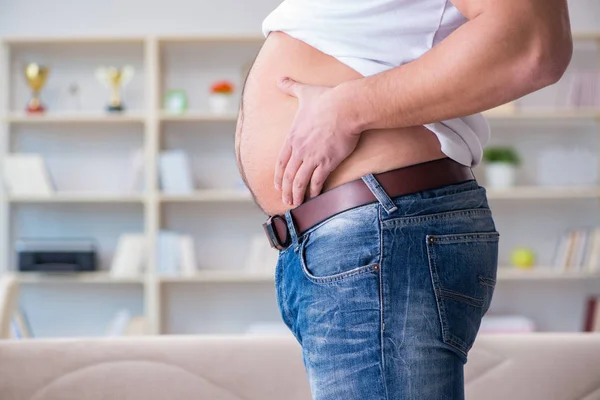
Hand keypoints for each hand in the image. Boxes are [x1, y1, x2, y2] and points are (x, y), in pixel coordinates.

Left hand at [274, 77, 360, 206]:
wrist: (346, 107)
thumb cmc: (327, 99)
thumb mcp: (304, 92)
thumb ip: (291, 86)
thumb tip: (280, 78)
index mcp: (293, 136)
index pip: (281, 161)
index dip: (278, 175)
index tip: (277, 185)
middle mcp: (299, 149)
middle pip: (288, 175)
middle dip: (285, 189)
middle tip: (286, 200)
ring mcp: (312, 157)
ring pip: (299, 181)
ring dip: (296, 194)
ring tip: (296, 204)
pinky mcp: (327, 162)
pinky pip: (317, 182)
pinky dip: (314, 192)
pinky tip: (313, 198)